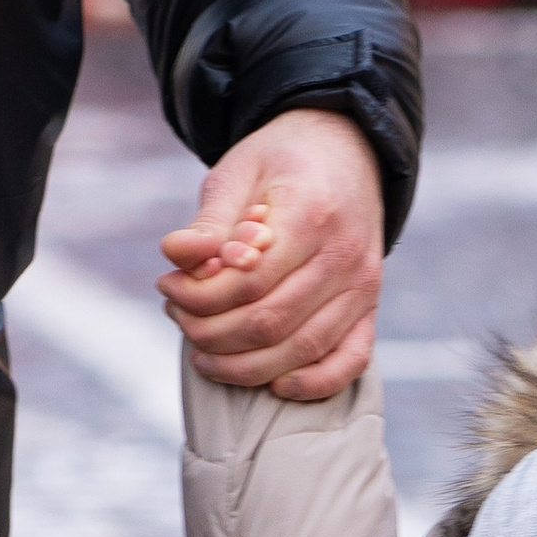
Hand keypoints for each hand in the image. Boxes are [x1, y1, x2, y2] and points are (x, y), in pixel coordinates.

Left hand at [158, 110, 385, 400]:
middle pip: (270, 322)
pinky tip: (273, 385)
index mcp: (311, 213)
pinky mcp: (370, 307)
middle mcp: (344, 255)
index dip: (198, 295)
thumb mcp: (237, 172)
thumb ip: (209, 221)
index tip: (167, 284)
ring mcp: (364, 286)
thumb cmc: (281, 163)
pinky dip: (312, 383)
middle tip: (178, 316)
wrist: (345, 152)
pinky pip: (350, 361)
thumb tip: (176, 255)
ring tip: (202, 351)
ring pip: (301, 349)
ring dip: (242, 364)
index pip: (248, 280)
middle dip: (210, 332)